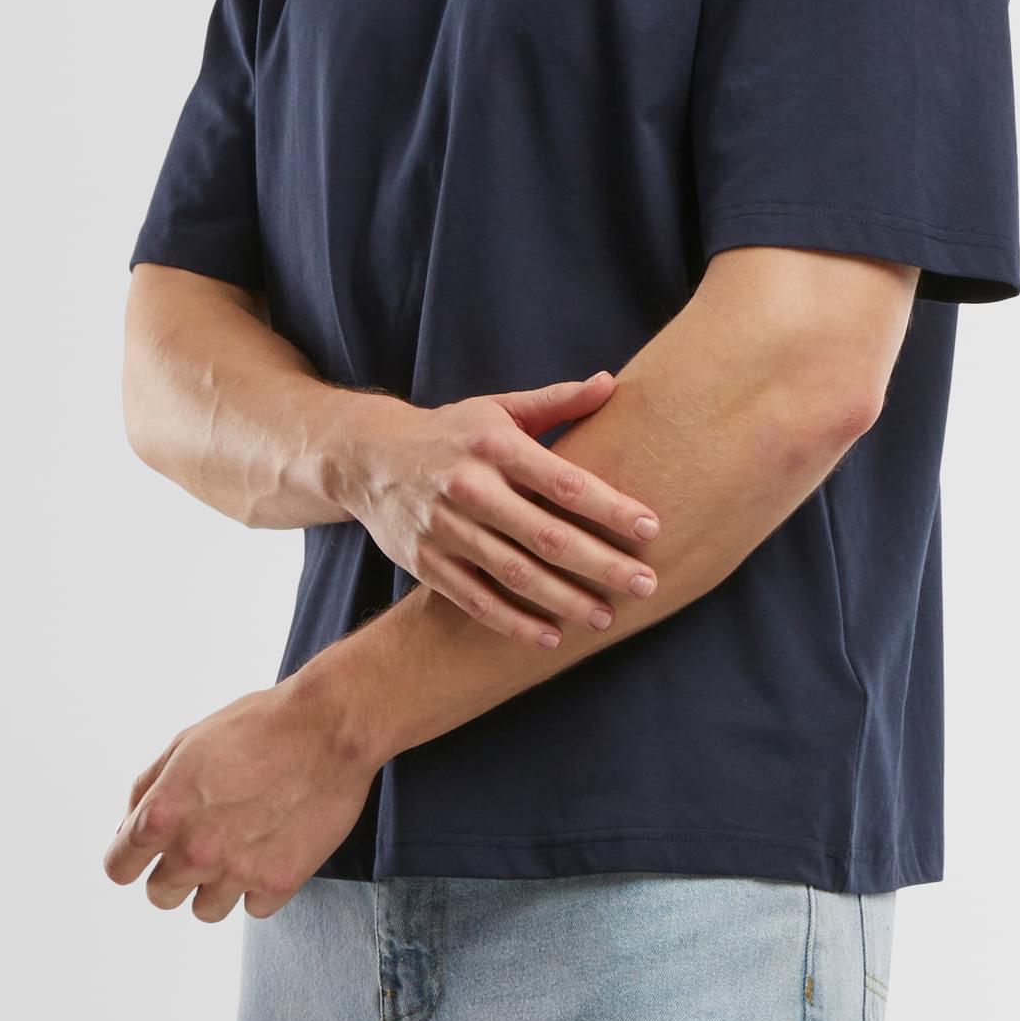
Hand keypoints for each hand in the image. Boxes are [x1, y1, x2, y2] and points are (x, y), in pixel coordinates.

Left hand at [100, 676, 375, 920]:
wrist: (329, 726)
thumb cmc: (259, 724)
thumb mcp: (188, 741)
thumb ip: (148, 789)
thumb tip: (128, 830)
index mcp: (163, 814)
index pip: (118, 868)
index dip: (131, 858)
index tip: (148, 852)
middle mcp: (193, 851)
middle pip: (160, 895)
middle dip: (175, 870)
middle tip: (206, 838)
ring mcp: (236, 872)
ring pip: (205, 909)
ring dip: (218, 883)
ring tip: (244, 842)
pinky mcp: (278, 883)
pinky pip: (253, 907)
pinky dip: (261, 884)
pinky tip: (274, 845)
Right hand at [349, 372, 661, 646]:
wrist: (368, 457)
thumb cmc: (451, 433)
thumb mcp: (498, 408)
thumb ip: (556, 402)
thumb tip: (611, 383)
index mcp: (496, 445)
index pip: (565, 481)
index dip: (610, 507)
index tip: (651, 527)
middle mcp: (471, 487)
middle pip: (546, 535)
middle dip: (601, 563)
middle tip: (646, 583)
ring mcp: (445, 529)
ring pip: (514, 573)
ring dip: (564, 600)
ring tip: (607, 617)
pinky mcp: (426, 563)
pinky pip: (476, 600)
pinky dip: (514, 623)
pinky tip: (552, 638)